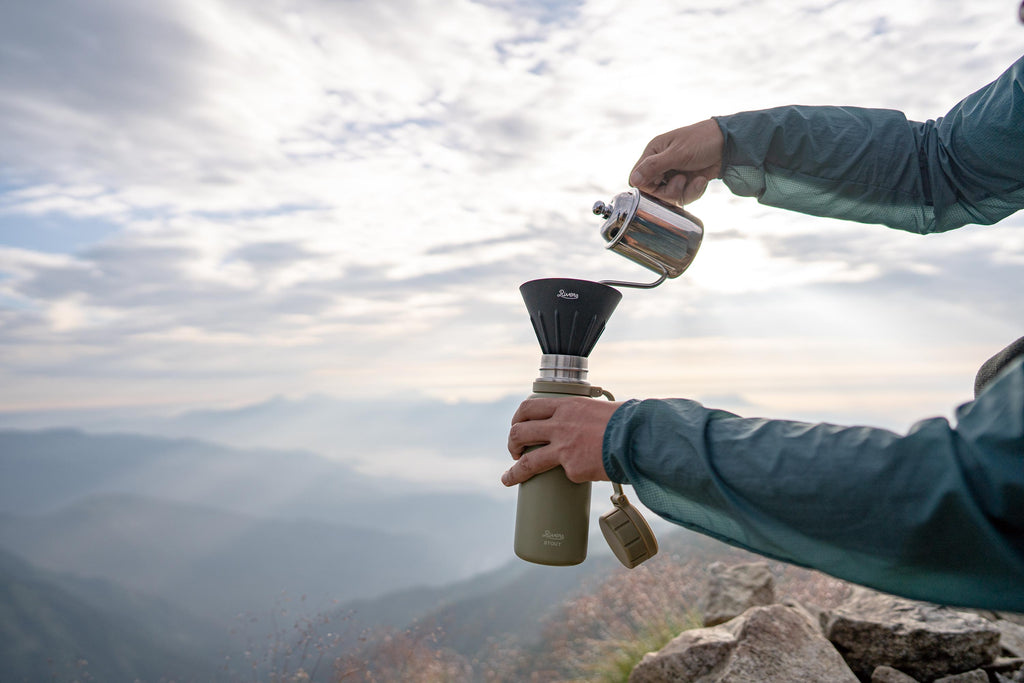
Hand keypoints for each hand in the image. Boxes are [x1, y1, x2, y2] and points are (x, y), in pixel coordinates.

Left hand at [502, 397, 622, 485]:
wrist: (639, 438)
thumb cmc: (628, 423)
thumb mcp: (600, 410)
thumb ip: (586, 419)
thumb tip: (582, 430)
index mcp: (567, 406)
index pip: (529, 407)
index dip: (518, 419)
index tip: (516, 427)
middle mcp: (560, 425)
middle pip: (520, 433)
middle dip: (512, 444)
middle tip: (514, 453)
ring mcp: (564, 447)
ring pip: (528, 462)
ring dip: (515, 472)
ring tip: (508, 479)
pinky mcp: (572, 468)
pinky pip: (565, 475)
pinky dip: (572, 477)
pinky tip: (584, 477)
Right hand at [629, 119, 723, 205]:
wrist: (729, 144)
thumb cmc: (702, 140)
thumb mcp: (677, 153)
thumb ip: (653, 166)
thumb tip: (634, 180)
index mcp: (654, 152)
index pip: (637, 178)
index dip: (646, 186)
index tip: (660, 184)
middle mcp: (661, 164)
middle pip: (653, 191)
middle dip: (669, 191)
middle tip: (681, 181)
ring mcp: (674, 174)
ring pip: (669, 196)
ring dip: (684, 192)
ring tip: (696, 180)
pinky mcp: (687, 182)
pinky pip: (683, 196)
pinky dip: (694, 191)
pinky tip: (702, 180)